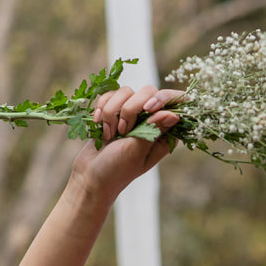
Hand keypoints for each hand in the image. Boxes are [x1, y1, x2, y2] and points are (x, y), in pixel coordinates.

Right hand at [69, 84, 182, 203]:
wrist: (90, 175)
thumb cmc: (117, 169)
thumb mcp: (137, 151)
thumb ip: (154, 131)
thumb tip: (175, 115)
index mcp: (164, 135)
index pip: (175, 105)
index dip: (165, 99)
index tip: (148, 108)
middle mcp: (151, 122)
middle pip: (148, 91)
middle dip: (131, 108)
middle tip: (123, 131)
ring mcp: (132, 115)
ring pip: (126, 91)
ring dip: (113, 111)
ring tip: (110, 134)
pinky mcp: (115, 111)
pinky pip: (110, 94)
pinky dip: (102, 108)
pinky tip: (98, 124)